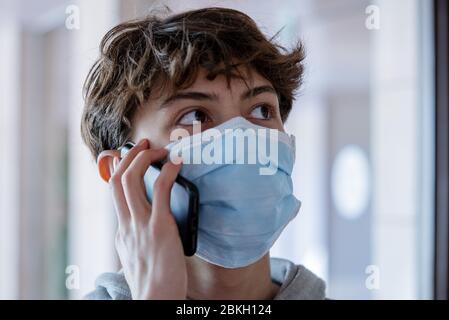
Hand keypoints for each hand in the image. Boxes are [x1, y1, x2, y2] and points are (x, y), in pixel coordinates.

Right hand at [108, 139, 186, 299]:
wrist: (155, 299)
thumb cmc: (154, 283)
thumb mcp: (138, 258)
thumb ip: (139, 240)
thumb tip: (154, 225)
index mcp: (121, 232)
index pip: (113, 193)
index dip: (121, 171)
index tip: (130, 159)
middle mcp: (126, 224)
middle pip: (117, 180)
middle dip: (129, 157)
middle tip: (144, 145)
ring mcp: (140, 224)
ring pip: (131, 180)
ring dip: (145, 158)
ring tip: (159, 150)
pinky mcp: (159, 226)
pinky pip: (161, 190)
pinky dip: (168, 172)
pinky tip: (178, 164)